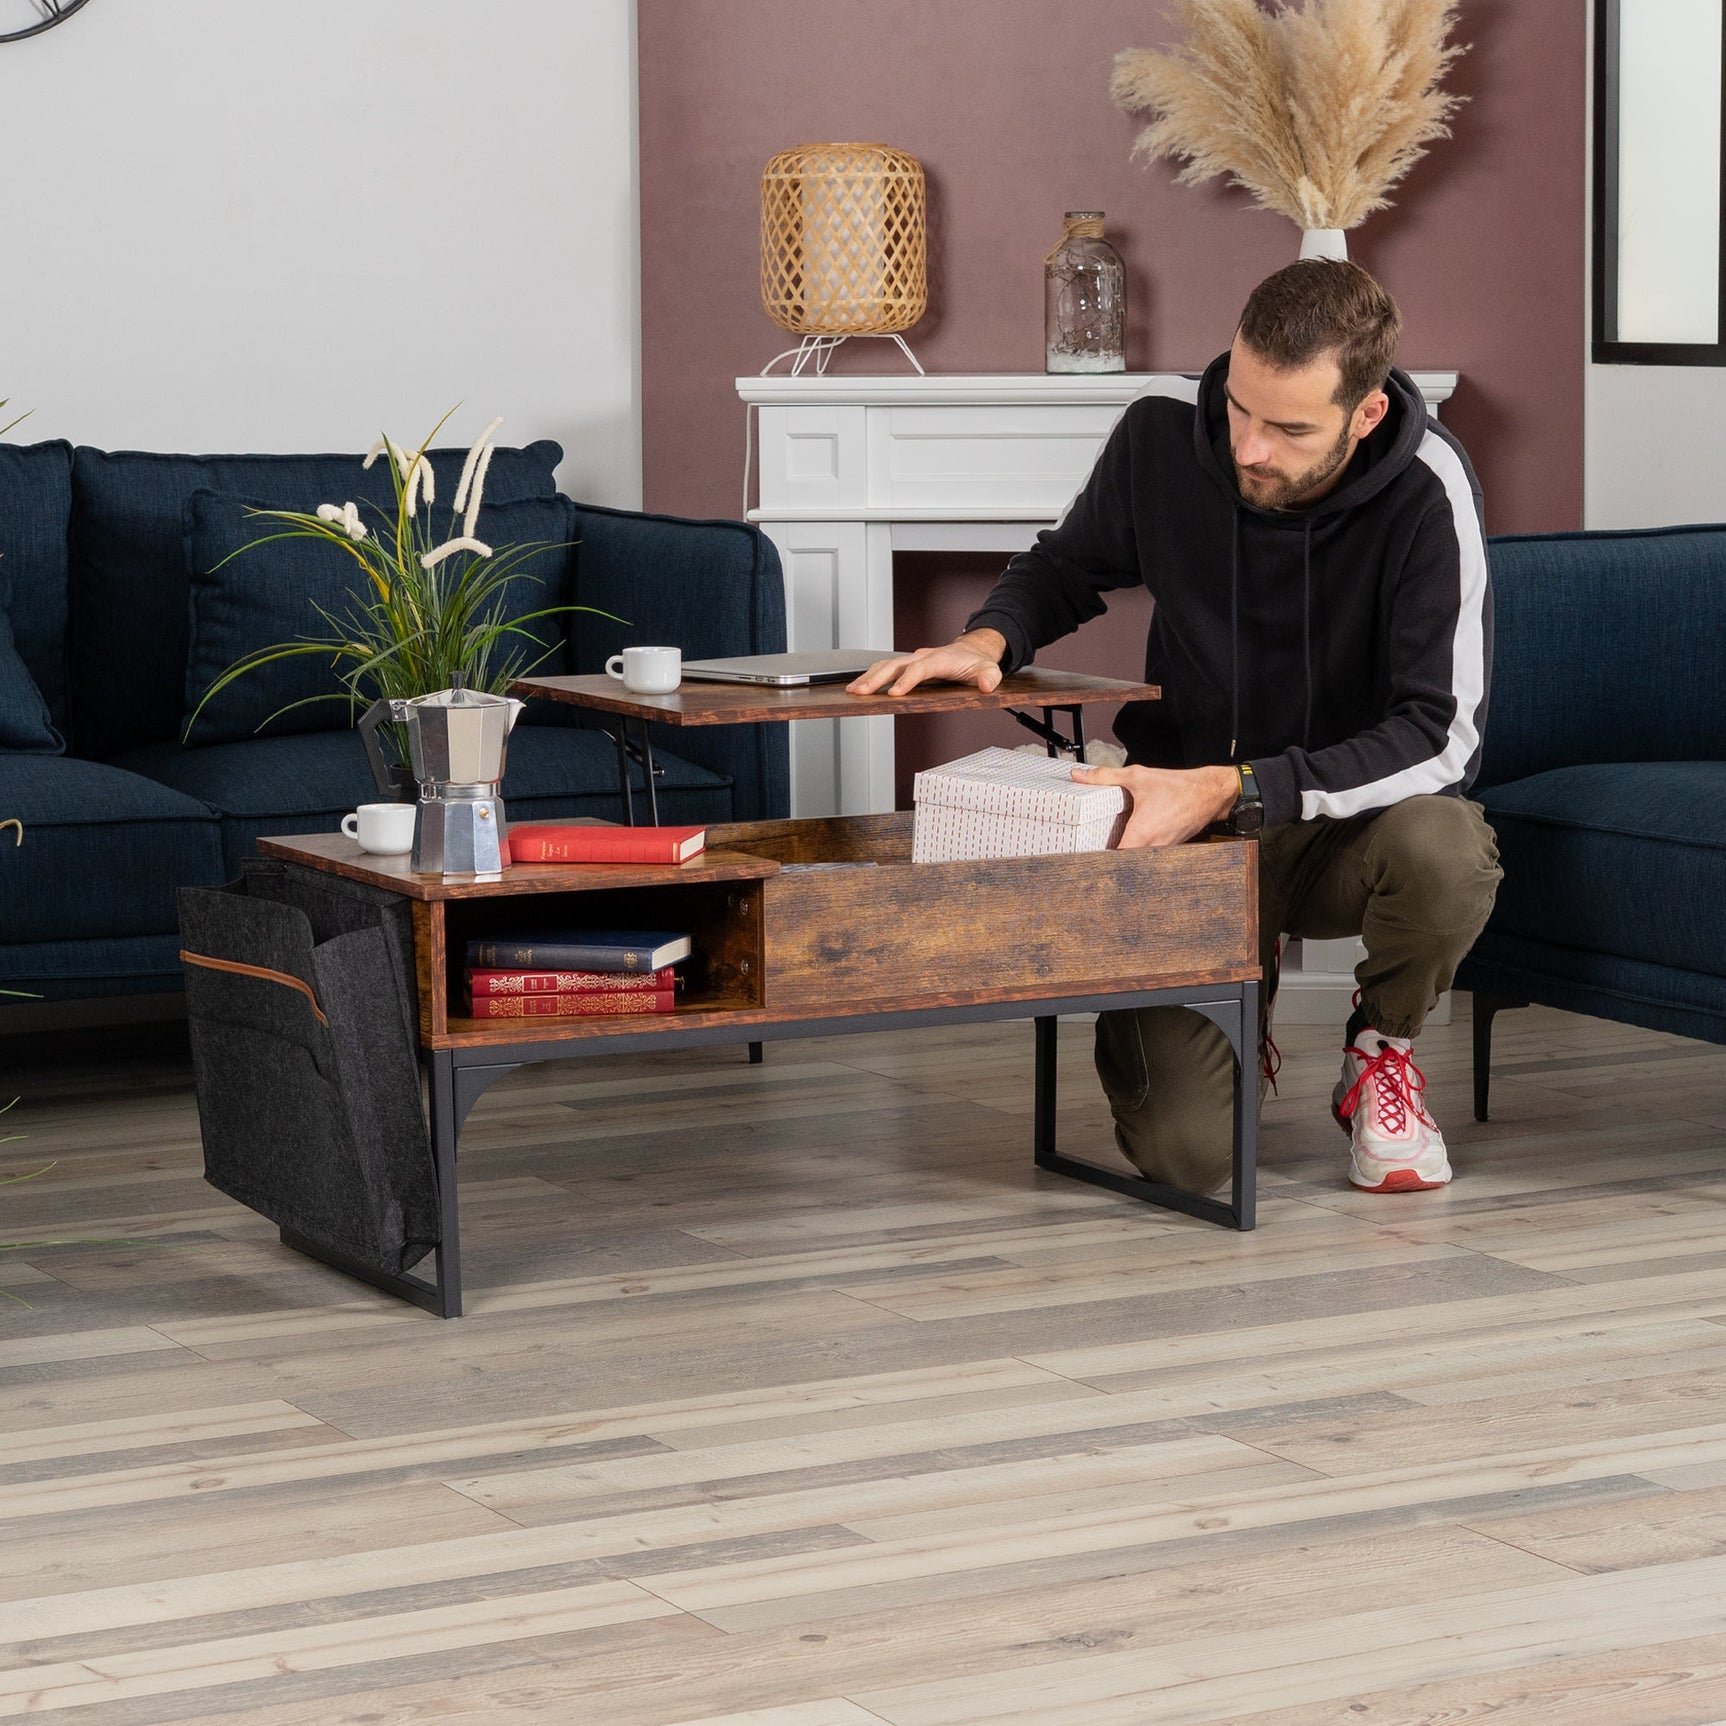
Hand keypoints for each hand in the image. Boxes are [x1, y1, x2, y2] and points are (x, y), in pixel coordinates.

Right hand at [847, 629, 1006, 696]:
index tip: (894, 693)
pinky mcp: (906, 665)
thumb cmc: (976, 663)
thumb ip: (989, 678)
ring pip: (886, 665)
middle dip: (877, 679)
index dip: (907, 680)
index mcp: (940, 659)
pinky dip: (870, 676)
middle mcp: (922, 657)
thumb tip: (984, 685)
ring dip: (868, 678)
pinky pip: (885, 669)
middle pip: (895, 665)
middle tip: (861, 692)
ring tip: (853, 691)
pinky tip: (859, 687)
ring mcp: (912, 660)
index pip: (920, 668)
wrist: (970, 652)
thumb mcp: (989, 670)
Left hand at [1071, 763, 1239, 848]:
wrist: (1209, 793)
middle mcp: (1152, 847)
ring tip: (1108, 845)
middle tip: (1090, 850)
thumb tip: (1078, 775)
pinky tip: (1132, 838)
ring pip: (1137, 859)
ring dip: (1125, 853)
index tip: (1082, 853)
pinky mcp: (1168, 848)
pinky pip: (1149, 854)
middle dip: (1108, 857)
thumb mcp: (1138, 777)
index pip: (1113, 859)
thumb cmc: (1177, 786)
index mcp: (1141, 834)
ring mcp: (1162, 850)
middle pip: (1123, 862)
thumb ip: (1105, 776)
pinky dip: (1139, 849)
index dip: (1096, 858)